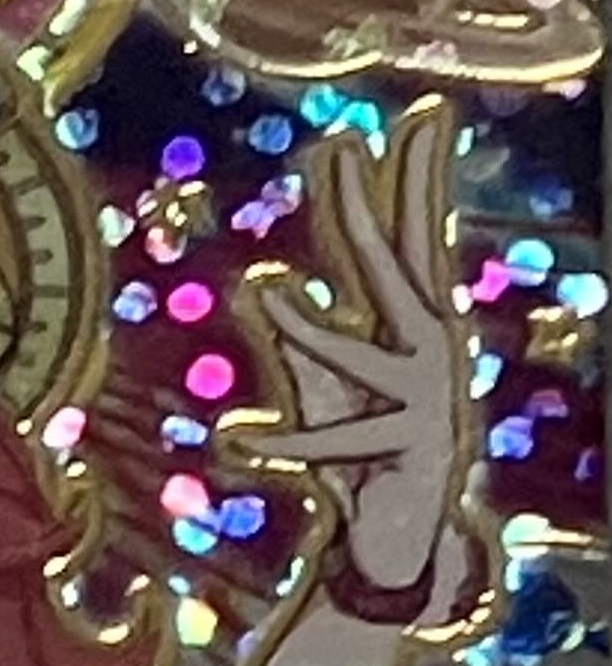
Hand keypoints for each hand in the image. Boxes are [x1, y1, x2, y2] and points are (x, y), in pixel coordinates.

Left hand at [240, 107, 473, 603]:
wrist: (402, 544)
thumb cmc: (366, 460)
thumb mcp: (326, 386)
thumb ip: (298, 335)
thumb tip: (255, 284)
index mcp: (414, 329)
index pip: (411, 240)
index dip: (407, 181)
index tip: (406, 121)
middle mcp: (428, 354)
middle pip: (395, 267)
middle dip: (365, 210)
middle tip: (343, 147)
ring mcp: (421, 402)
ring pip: (357, 355)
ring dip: (307, 329)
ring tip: (263, 296)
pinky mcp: (401, 454)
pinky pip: (332, 444)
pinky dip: (285, 442)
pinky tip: (238, 437)